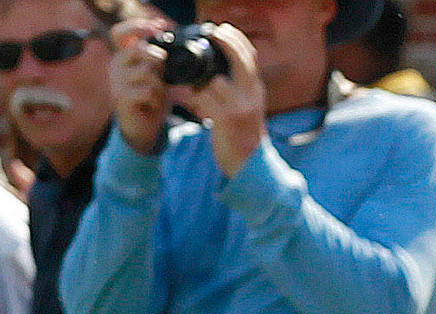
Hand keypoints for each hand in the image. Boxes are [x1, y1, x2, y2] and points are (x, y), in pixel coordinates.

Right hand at [109, 20, 178, 157]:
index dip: (137, 27)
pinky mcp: (120, 99)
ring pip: (146, 71)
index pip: (120, 33)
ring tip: (157, 94)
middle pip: (138, 49)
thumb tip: (164, 41)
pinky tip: (151, 104)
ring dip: (159, 84)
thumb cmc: (151, 98)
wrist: (144, 128)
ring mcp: (115, 83)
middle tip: (161, 74)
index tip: (157, 30)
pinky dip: (155, 98)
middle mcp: (115, 68)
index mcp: (123, 58)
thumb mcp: (157, 72)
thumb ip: (156, 56)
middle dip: (156, 59)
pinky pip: (146, 90)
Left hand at [178, 23, 265, 176]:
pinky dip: (192, 96)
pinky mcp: (227, 121)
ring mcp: (241, 106)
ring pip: (218, 80)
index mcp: (255, 89)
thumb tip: (209, 80)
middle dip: (227, 42)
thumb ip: (230, 93)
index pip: (250, 57)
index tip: (222, 29)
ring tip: (181, 73)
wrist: (249, 163)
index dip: (236, 40)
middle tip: (211, 32)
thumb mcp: (243, 109)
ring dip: (197, 75)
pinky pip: (207, 102)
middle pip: (241, 59)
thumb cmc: (240, 136)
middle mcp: (252, 94)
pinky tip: (180, 94)